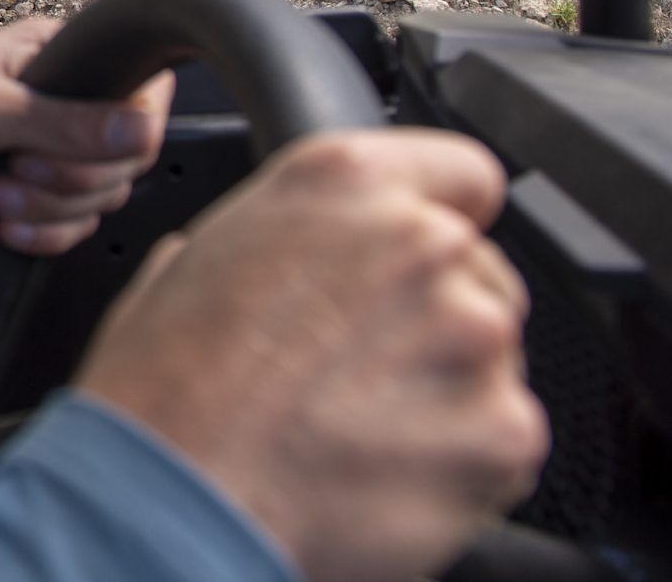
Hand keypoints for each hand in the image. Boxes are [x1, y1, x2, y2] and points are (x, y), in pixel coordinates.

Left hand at [0, 18, 173, 274]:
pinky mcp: (40, 201)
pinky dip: (43, 233)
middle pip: (126, 152)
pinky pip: (78, 227)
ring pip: (103, 194)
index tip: (97, 144)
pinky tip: (3, 223)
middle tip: (19, 167)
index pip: (138, 86)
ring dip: (49, 206)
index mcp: (49, 55)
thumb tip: (136, 128)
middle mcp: (57, 101)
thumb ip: (63, 121)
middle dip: (71, 174)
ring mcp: (50, 154)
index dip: (130, 123)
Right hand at [75, 129, 548, 581]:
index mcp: (342, 181)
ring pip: (494, 361)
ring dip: (448, 392)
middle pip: (480, 275)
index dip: (443, 218)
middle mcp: (420, 241)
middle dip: (436, 319)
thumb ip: (274, 239)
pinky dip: (462, 463)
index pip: (463, 172)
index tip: (424, 259)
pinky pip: (506, 442)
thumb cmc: (166, 387)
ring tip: (362, 430)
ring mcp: (473, 335)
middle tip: (359, 368)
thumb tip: (283, 260)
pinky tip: (384, 473)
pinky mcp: (505, 429)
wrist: (176, 499)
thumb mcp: (191, 261)